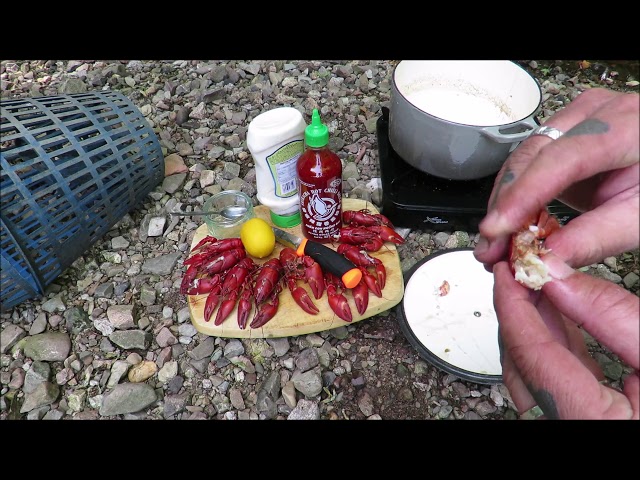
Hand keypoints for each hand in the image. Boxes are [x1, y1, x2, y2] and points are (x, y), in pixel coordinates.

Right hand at [474, 88, 638, 269]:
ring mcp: (573, 121)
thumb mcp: (639, 215)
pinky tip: (508, 225)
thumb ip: (595, 238)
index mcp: (624, 127)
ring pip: (520, 161)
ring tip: (496, 243)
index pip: (562, 159)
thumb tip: (547, 261)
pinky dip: (514, 198)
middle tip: (491, 247)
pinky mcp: (559, 136)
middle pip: (531, 157)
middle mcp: (593, 114)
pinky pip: (525, 165)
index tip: (498, 228)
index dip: (524, 195)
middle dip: (504, 206)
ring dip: (503, 205)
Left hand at [493, 258, 638, 418]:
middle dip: (517, 312)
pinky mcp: (578, 418)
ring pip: (532, 372)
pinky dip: (552, 346)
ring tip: (538, 286)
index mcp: (588, 421)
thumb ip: (611, 316)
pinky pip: (553, 381)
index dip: (512, 306)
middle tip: (520, 273)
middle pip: (521, 363)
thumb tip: (560, 279)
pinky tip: (557, 316)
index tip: (506, 272)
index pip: (531, 353)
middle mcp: (566, 426)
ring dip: (532, 326)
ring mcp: (568, 424)